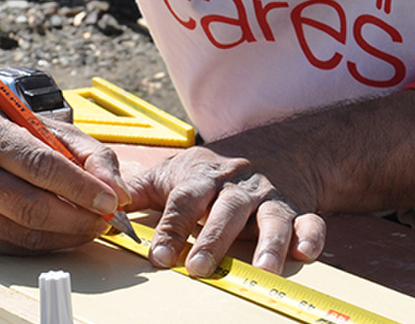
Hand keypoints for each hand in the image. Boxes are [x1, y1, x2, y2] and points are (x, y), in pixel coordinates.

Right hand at [0, 105, 131, 253]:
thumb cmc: (6, 133)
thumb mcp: (48, 126)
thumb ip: (90, 153)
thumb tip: (116, 192)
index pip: (40, 164)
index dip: (80, 186)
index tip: (110, 200)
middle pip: (31, 206)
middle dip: (79, 217)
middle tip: (106, 218)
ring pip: (24, 234)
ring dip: (68, 235)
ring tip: (90, 224)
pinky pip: (14, 248)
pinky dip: (48, 244)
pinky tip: (64, 232)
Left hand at [126, 139, 325, 277]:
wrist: (278, 147)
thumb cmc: (216, 169)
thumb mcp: (175, 172)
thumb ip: (140, 190)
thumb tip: (102, 203)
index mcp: (204, 179)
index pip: (184, 200)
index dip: (170, 227)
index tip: (158, 255)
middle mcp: (238, 188)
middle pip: (226, 210)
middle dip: (213, 238)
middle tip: (200, 267)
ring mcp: (271, 198)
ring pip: (271, 218)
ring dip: (268, 242)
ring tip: (263, 268)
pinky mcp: (300, 210)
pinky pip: (311, 222)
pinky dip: (311, 237)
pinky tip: (306, 253)